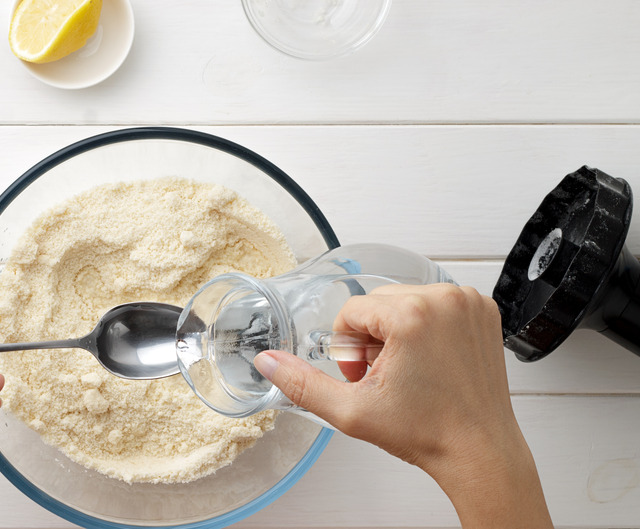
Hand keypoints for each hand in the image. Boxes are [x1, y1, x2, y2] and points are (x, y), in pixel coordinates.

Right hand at [254, 284, 552, 527]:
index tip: (364, 376)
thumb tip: (267, 362)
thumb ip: (302, 383)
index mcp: (412, 315)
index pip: (352, 311)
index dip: (348, 347)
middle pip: (378, 302)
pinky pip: (435, 304)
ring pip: (405, 300)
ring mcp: (468, 302)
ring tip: (410, 370)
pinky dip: (427, 327)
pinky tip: (432, 361)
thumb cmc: (428, 432)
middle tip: (386, 376)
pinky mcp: (483, 309)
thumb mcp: (351, 411)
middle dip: (372, 337)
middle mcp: (444, 299)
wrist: (479, 451)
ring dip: (398, 331)